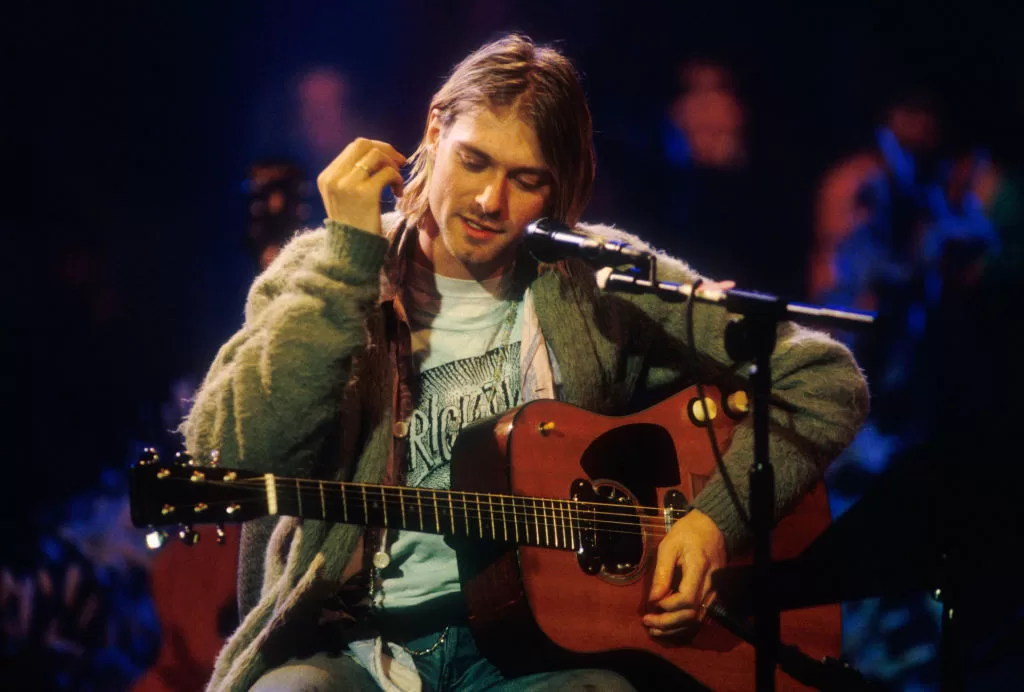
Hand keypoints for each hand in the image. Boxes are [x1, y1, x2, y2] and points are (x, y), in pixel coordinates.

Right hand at [316, 138, 406, 235]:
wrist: (352, 253)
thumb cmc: (355, 225)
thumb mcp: (344, 198)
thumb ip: (352, 175)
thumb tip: (378, 151)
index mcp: (326, 177)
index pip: (354, 146)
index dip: (377, 148)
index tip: (391, 159)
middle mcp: (333, 178)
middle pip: (364, 144)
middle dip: (386, 150)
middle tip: (400, 164)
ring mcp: (347, 185)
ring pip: (376, 155)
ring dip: (393, 166)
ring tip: (396, 185)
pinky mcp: (364, 194)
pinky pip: (387, 173)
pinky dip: (397, 179)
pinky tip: (399, 194)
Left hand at [643, 509, 726, 635]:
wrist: (712, 526)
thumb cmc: (688, 532)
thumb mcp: (669, 546)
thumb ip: (661, 573)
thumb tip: (653, 599)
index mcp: (699, 568)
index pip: (686, 599)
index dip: (668, 606)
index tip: (652, 604)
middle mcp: (710, 583)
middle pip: (691, 614)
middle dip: (667, 623)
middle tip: (648, 622)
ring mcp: (714, 590)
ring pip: (697, 619)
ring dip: (675, 628)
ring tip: (655, 629)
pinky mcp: (713, 593)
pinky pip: (700, 614)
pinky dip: (684, 623)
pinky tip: (669, 626)